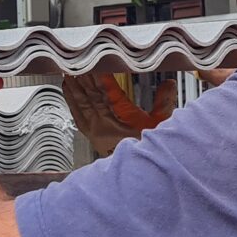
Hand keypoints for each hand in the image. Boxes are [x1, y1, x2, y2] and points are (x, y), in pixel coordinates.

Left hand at [62, 72, 177, 157]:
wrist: (137, 176)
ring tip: (67, 70)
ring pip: (81, 103)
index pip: (108, 91)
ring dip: (74, 86)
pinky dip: (71, 100)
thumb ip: (164, 102)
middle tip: (76, 61)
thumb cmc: (148, 150)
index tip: (95, 62)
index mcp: (121, 117)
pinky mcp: (92, 136)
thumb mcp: (160, 126)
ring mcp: (95, 130)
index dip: (100, 76)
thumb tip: (169, 83)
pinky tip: (67, 90)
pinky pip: (77, 114)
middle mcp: (104, 123)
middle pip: (90, 95)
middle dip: (83, 77)